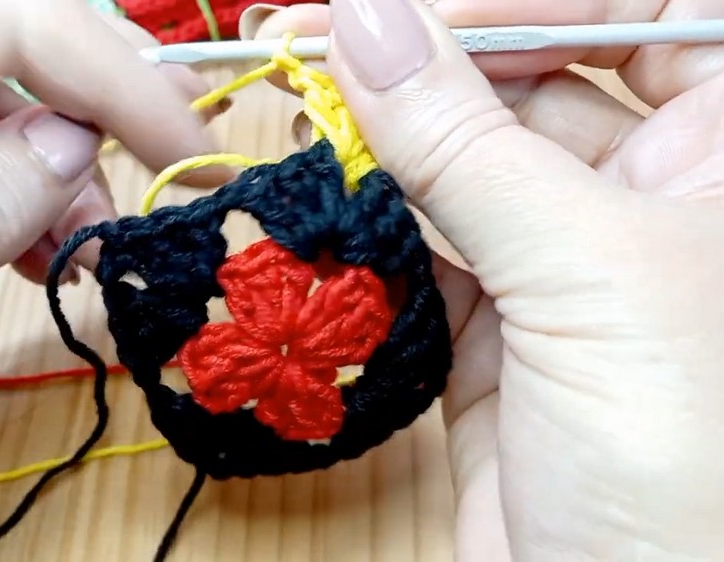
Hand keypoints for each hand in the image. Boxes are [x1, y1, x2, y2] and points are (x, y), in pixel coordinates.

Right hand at [243, 0, 723, 557]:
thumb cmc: (684, 468)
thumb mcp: (585, 275)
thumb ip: (465, 144)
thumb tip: (372, 24)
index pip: (639, 15)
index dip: (526, 2)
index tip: (407, 11)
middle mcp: (659, 201)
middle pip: (536, 82)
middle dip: (429, 62)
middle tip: (319, 42)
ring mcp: (571, 269)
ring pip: (468, 166)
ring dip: (387, 145)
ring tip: (307, 115)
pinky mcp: (501, 332)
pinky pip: (429, 248)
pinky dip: (374, 227)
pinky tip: (328, 203)